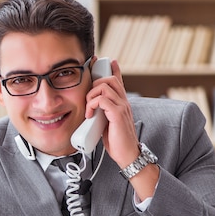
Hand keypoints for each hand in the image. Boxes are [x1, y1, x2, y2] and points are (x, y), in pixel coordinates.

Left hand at [86, 58, 158, 199]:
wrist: (127, 155)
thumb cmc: (117, 141)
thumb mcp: (107, 123)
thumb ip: (102, 113)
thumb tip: (90, 110)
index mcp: (121, 103)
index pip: (118, 79)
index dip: (112, 68)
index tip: (105, 60)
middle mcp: (123, 101)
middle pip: (109, 78)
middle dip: (94, 84)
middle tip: (88, 100)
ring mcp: (122, 107)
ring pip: (104, 86)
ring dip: (91, 96)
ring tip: (88, 110)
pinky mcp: (118, 115)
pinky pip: (102, 100)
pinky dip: (92, 105)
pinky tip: (89, 115)